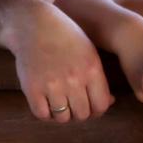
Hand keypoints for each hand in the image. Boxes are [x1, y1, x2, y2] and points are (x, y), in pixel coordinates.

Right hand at [10, 4, 113, 121]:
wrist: (35, 25)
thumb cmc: (66, 37)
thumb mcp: (90, 52)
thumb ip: (99, 78)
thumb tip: (110, 102)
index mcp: (92, 68)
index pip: (101, 105)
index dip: (98, 110)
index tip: (92, 106)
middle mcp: (74, 79)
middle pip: (82, 114)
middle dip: (80, 112)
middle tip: (75, 105)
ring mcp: (52, 85)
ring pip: (63, 118)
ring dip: (63, 114)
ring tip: (61, 103)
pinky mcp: (32, 88)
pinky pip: (42, 114)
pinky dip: (46, 113)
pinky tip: (48, 103)